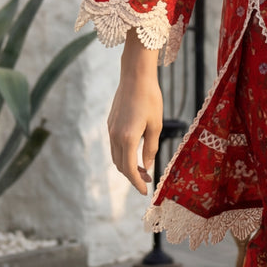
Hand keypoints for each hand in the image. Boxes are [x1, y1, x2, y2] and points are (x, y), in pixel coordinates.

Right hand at [107, 29, 163, 192]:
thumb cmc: (150, 98)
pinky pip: (114, 145)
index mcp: (127, 138)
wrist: (135, 76)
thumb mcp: (156, 125)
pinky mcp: (110, 122)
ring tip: (143, 168)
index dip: (136, 182)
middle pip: (120, 165)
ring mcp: (110, 129)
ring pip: (115, 156)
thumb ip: (150, 147)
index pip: (129, 169)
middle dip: (132, 176)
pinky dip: (123, 154)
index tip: (144, 191)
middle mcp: (115, 135)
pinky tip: (135, 152)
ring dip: (127, 165)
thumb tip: (147, 165)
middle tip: (147, 180)